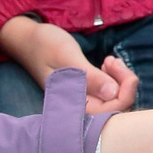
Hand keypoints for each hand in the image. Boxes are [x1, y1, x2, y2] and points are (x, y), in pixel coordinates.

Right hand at [0, 15, 137, 108]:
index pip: (111, 113)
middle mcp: (79, 108)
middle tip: (112, 60)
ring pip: (115, 100)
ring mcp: (83, 101)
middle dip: (124, 84)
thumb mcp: (66, 56)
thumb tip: (113, 93)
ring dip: (119, 80)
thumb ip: (89, 76)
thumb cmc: (44, 45)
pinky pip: (108, 94)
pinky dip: (114, 79)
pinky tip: (106, 64)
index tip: (115, 65)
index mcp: (72, 104)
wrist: (28, 39)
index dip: (124, 92)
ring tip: (108, 60)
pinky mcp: (86, 92)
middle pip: (117, 109)